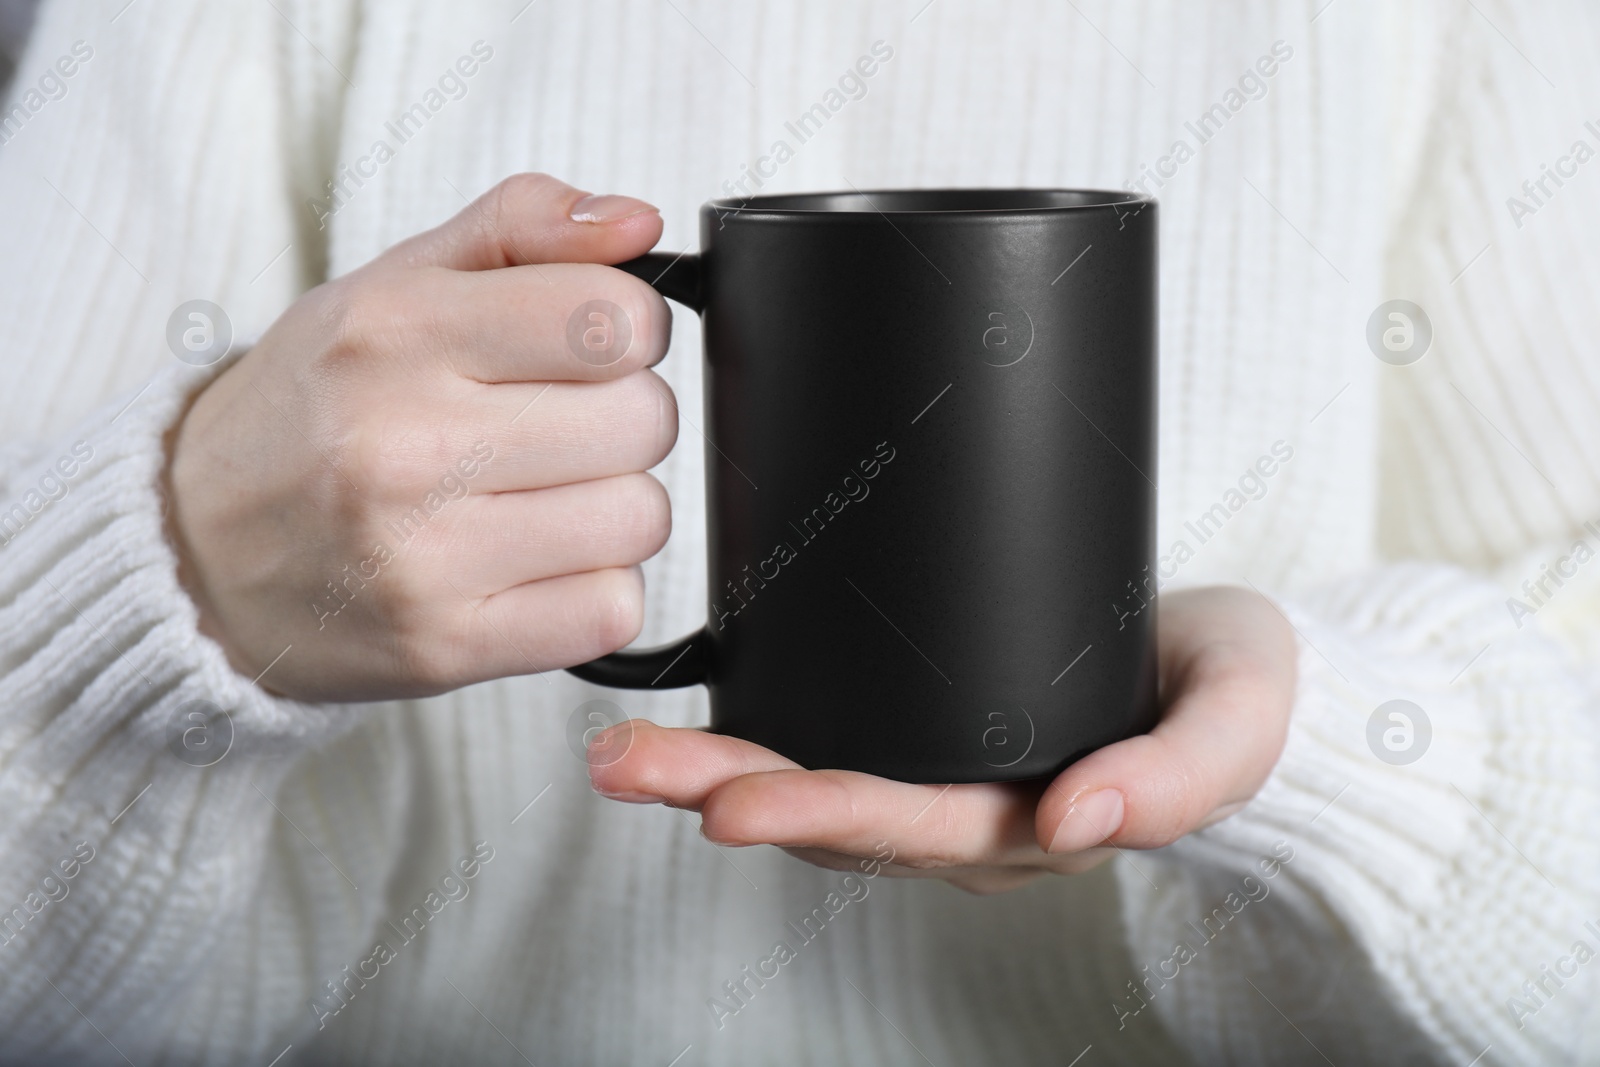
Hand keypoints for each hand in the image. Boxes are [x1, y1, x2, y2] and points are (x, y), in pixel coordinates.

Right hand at [167, 174, 676, 700]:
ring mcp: (425, 556)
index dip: (631, 328)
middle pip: (645, 420)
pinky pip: (612, 610)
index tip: (594, 345)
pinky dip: (595, 589)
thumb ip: (521, 227)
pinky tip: (535, 564)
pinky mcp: (445, 645)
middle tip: (558, 426)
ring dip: (613, 507)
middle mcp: (407, 444)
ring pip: (640, 518)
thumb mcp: (394, 284)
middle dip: (622, 417)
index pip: (613, 318)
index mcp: (398, 332)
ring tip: (542, 497)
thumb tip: (638, 222)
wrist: (194, 550)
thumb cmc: (314, 409)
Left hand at [589, 586, 1296, 893]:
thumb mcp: (1237, 722)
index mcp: (1034, 825)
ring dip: (709, 773)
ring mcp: (935, 782)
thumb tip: (1082, 821)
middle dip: (723, 793)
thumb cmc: (1226, 690)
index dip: (823, 816)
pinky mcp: (914, 734)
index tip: (733, 805)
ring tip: (617, 754)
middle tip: (629, 768)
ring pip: (809, 790)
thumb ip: (1180, 777)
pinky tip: (676, 724)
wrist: (1215, 665)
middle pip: (832, 817)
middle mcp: (967, 819)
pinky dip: (743, 740)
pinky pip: (820, 747)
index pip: (913, 830)